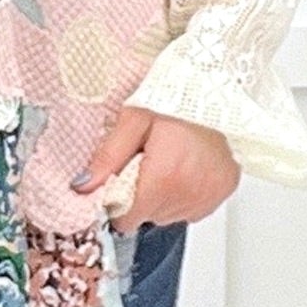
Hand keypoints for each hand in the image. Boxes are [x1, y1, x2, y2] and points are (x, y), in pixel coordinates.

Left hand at [72, 105, 241, 232]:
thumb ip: (108, 156)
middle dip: (141, 194)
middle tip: (146, 160)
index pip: (127, 218)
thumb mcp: (134, 119)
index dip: (117, 200)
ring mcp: (208, 196)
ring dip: (163, 195)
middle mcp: (188, 193)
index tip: (120, 179)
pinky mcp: (223, 193)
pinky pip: (192, 208)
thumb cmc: (176, 99)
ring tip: (168, 161)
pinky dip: (184, 194)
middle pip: (148, 216)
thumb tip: (83, 185)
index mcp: (164, 177)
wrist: (218, 88)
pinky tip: (185, 167)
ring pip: (169, 214)